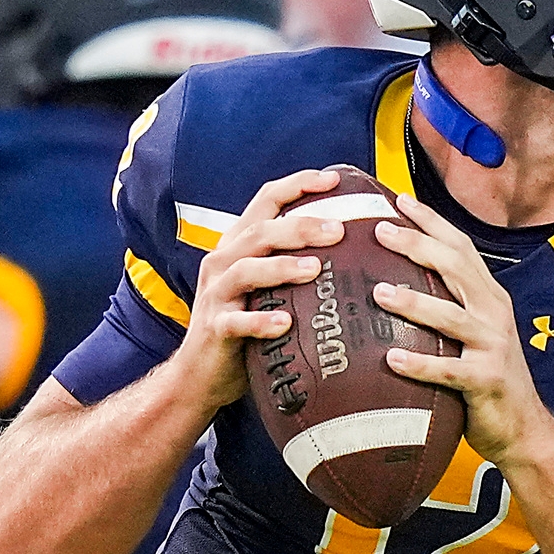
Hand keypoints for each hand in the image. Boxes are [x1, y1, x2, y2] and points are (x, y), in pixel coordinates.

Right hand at [176, 166, 358, 395]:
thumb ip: (293, 264)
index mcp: (239, 245)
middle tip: (338, 230)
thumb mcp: (266, 288)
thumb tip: (352, 249)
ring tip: (314, 269)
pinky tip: (285, 323)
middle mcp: (223, 262)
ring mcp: (217, 294)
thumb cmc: (245, 328)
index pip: (266, 201)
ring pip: (247, 269)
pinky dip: (260, 321)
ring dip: (281, 267)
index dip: (298, 185)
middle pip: (261, 231)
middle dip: (300, 226)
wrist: (201, 373)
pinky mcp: (215, 328)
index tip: (334, 180)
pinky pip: (237, 322)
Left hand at [372, 194, 553, 469]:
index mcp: (489, 297)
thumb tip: (391, 283)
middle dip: (418, 245)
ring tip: (379, 292)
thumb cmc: (486, 379)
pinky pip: (449, 371)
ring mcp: (493, 346)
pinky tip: (391, 359)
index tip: (397, 200)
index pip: (460, 247)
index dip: (431, 221)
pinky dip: (420, 365)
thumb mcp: (472, 334)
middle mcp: (494, 314)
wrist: (524, 428)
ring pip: (452, 316)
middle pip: (456, 268)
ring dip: (414, 302)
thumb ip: (446, 307)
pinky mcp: (487, 381)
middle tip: (380, 231)